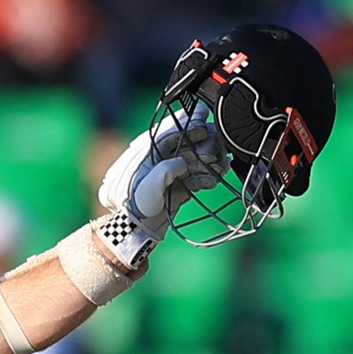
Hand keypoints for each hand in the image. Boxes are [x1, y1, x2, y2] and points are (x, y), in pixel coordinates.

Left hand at [97, 106, 229, 240]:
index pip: (167, 133)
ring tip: (217, 166)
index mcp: (146, 154)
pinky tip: (212, 180)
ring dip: (208, 162)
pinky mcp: (178, 185)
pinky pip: (195, 176)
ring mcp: (169, 173)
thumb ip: (166, 170)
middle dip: (202, 146)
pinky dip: (206, 177)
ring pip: (194, 159)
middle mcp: (159, 160)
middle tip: (212, 151)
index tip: (202, 123)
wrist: (136, 230)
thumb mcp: (147, 187)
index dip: (186, 126)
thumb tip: (183, 162)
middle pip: (185, 144)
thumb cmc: (135, 208)